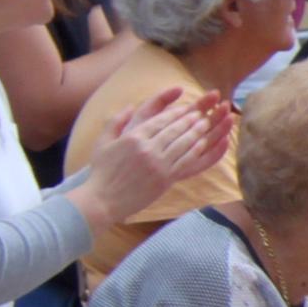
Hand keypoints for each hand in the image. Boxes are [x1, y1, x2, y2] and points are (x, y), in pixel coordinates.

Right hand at [76, 88, 234, 223]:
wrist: (103, 200)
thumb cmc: (101, 172)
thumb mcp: (102, 142)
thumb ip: (116, 121)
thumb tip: (131, 106)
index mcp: (133, 137)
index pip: (160, 120)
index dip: (176, 113)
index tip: (186, 109)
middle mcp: (148, 148)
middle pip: (175, 130)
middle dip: (190, 120)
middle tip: (201, 114)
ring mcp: (158, 164)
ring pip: (183, 143)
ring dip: (197, 132)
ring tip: (206, 125)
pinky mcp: (166, 178)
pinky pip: (186, 161)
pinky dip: (196, 151)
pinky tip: (203, 144)